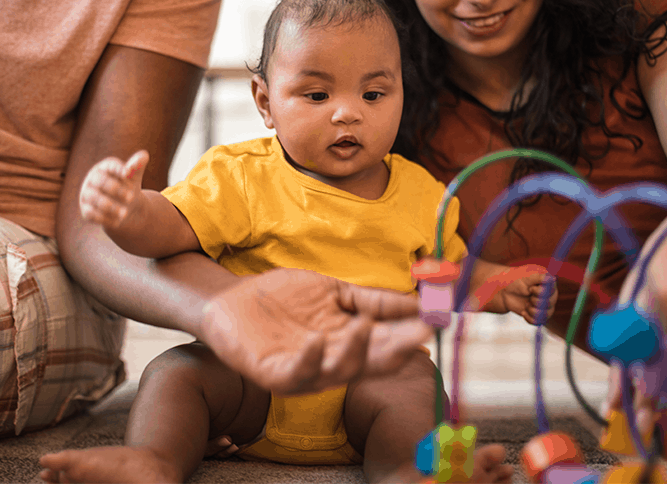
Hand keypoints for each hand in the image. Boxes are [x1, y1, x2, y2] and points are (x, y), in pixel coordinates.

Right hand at [79, 151, 148, 228]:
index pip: (110, 166)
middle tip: (131, 197)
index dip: (118, 169)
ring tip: (125, 213)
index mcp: (105, 168)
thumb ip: (137, 167)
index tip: (129, 173)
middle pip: (101, 181)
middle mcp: (93, 179)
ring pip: (95, 198)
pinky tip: (118, 221)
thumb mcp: (134, 178)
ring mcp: (87, 194)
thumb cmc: (128, 187)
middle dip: (116, 189)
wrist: (124, 208)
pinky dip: (105, 218)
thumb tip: (144, 155)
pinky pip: (91, 214)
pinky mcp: (86, 210)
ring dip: (110, 206)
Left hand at [199, 268, 433, 394]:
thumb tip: (419, 299)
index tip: (435, 318)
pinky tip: (317, 340)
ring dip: (355, 353)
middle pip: (370, 364)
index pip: (387, 344)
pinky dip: (309, 359)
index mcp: (348, 344)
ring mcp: (303, 371)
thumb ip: (372, 300)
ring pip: (338, 373)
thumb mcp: (334, 292)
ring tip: (364, 326)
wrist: (231, 300)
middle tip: (416, 331)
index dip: (411, 334)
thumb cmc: (282, 298)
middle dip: (395, 349)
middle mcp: (331, 363)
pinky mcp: (273, 374)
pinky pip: (296, 374)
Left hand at [494, 265, 554, 324]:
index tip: (530, 288)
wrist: (505, 292)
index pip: (552, 291)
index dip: (540, 292)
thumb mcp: (526, 276)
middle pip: (550, 304)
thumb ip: (539, 277)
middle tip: (528, 294)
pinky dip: (529, 317)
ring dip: (532, 310)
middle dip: (535, 301)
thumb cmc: (515, 280)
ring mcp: (546, 306)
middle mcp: (551, 296)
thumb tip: (553, 278)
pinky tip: (524, 311)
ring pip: (545, 315)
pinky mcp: (539, 315)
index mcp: (550, 284)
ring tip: (526, 304)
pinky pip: (538, 322)